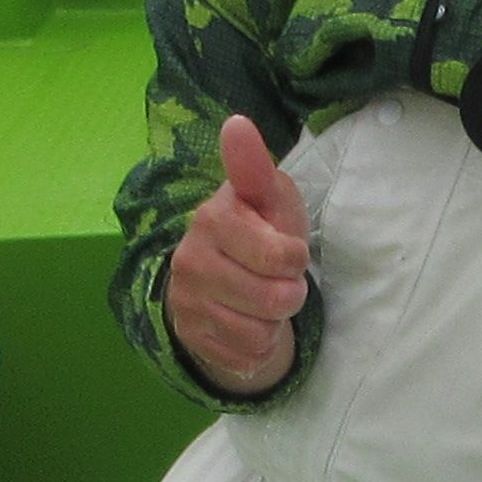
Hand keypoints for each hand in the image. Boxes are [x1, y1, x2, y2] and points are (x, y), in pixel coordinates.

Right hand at [165, 114, 307, 395]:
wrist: (223, 278)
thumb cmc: (259, 229)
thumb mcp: (268, 196)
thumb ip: (254, 166)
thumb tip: (237, 124)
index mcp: (211, 220)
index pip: (280, 257)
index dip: (295, 258)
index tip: (285, 249)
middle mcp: (190, 261)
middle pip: (275, 300)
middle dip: (289, 293)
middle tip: (275, 279)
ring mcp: (186, 303)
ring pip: (260, 333)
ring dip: (273, 322)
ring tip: (261, 300)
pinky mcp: (191, 338)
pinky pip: (246, 357)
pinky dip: (258, 346)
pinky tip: (247, 322)